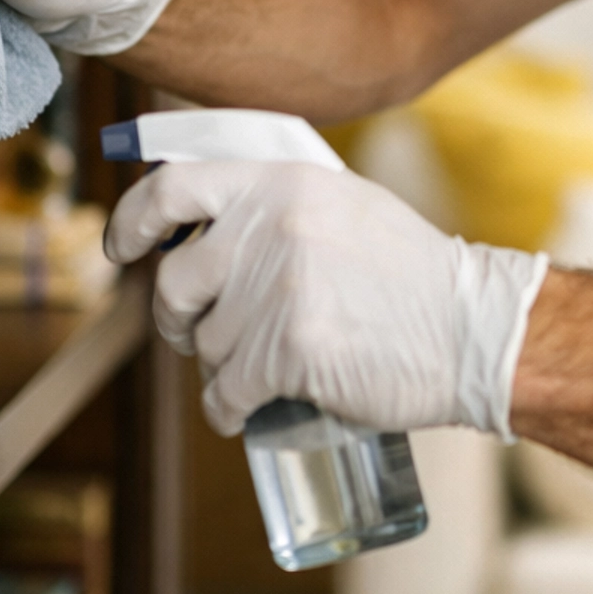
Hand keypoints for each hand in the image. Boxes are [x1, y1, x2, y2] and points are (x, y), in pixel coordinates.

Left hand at [104, 159, 548, 437]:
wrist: (469, 328)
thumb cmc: (409, 273)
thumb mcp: (341, 205)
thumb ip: (275, 206)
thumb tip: (202, 227)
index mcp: (281, 182)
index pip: (172, 188)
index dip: (133, 221)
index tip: (123, 250)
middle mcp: (270, 227)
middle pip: (176, 283)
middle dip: (178, 319)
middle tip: (199, 334)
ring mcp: (277, 290)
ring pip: (205, 346)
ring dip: (221, 368)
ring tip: (263, 369)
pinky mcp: (287, 351)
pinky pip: (225, 393)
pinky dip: (231, 411)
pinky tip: (251, 410)